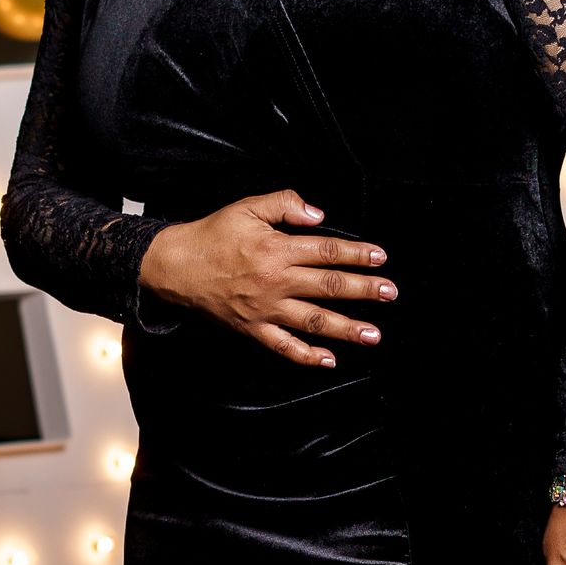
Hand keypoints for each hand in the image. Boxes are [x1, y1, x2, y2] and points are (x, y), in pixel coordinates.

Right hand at [138, 189, 395, 366]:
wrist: (175, 266)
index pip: (327, 251)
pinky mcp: (252, 329)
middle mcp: (275, 281)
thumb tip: (318, 214)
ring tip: (374, 335)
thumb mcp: (247, 207)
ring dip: (346, 328)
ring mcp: (265, 309)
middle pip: (328, 286)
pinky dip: (306, 356)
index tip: (381, 257)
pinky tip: (329, 360)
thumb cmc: (212, 235)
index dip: (357, 253)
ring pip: (313, 321)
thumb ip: (284, 204)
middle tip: (390, 293)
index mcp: (276, 249)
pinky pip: (283, 346)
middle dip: (363, 290)